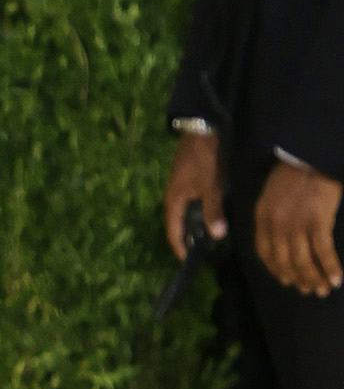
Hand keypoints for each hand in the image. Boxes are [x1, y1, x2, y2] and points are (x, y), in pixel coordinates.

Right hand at [164, 130, 225, 260]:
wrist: (203, 127)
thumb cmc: (205, 159)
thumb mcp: (211, 186)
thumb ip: (213, 211)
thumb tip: (216, 236)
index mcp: (173, 200)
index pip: (172, 231)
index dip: (179, 247)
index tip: (188, 261)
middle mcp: (173, 195)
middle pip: (178, 222)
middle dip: (188, 237)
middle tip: (202, 251)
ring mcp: (180, 185)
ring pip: (186, 211)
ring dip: (194, 223)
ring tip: (208, 234)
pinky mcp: (189, 177)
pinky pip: (192, 201)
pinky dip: (199, 210)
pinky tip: (212, 211)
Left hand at [256, 159, 342, 296]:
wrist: (310, 156)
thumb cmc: (295, 172)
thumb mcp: (272, 195)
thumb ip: (272, 217)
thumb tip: (281, 238)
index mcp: (263, 218)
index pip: (266, 253)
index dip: (276, 270)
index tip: (286, 280)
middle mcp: (276, 225)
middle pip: (285, 261)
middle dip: (298, 279)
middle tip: (309, 290)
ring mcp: (296, 225)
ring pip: (303, 261)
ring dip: (314, 278)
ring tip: (323, 289)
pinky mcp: (317, 222)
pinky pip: (323, 251)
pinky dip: (330, 267)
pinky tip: (337, 279)